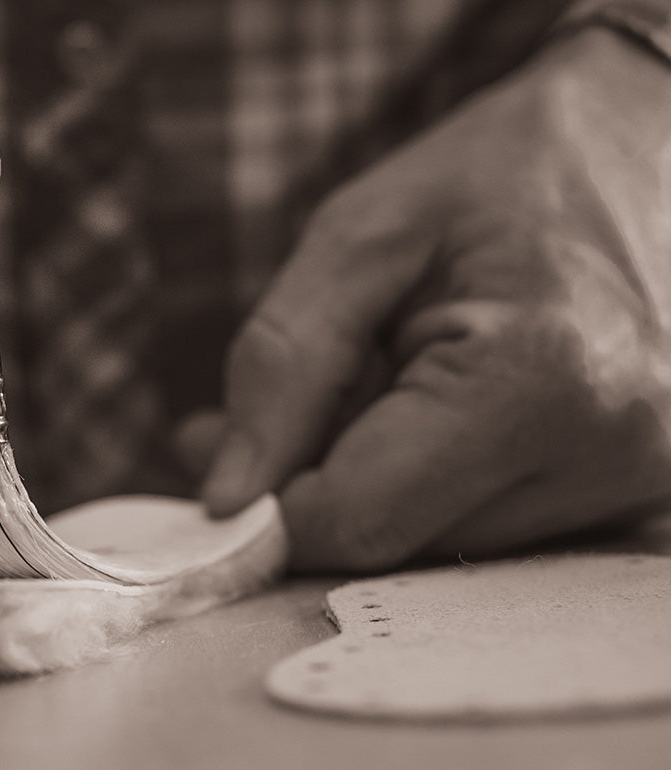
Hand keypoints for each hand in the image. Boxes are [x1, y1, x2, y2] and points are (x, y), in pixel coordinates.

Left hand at [201, 29, 670, 570]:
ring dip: (387, 478)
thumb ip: (282, 368)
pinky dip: (444, 480)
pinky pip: (496, 526)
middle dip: (325, 481)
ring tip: (398, 372)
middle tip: (312, 390)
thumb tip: (228, 497)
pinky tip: (448, 404)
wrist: (650, 138)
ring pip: (443, 545)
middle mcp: (611, 454)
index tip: (231, 451)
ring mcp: (639, 483)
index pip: (360, 518)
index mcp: (538, 379)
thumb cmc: (499, 172)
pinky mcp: (643, 492)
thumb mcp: (361, 238)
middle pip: (399, 543)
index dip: (272, 503)